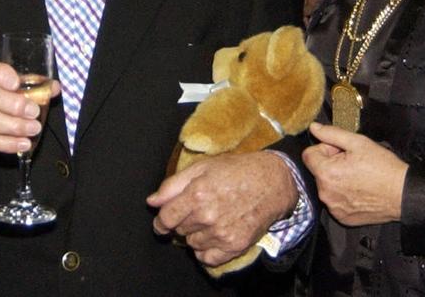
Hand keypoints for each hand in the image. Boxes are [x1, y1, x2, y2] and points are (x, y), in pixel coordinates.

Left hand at [146, 152, 296, 266]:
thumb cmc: (237, 171)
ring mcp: (221, 233)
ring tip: (210, 219)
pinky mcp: (235, 245)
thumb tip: (152, 201)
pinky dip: (206, 250)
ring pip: (192, 244)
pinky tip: (214, 235)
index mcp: (197, 194)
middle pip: (179, 231)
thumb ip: (172, 185)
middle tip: (197, 210)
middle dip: (183, 222)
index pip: (166, 218)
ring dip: (196, 235)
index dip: (161, 221)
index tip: (163, 221)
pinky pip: (207, 258)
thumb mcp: (202, 168)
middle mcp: (207, 216)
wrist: (272, 182)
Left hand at [302, 122, 406, 226]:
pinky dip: (343, 195)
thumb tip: (314, 128)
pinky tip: (359, 191)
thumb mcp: (358, 143)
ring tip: (358, 177)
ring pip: (326, 186)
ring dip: (337, 180)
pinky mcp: (343, 218)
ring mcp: (334, 208)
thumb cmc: (384, 168)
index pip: (309, 155)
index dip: (325, 148)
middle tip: (353, 163)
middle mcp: (325, 193)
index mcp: (326, 173)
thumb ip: (332, 133)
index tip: (340, 151)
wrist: (404, 194)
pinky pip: (335, 201)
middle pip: (318, 171)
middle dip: (331, 164)